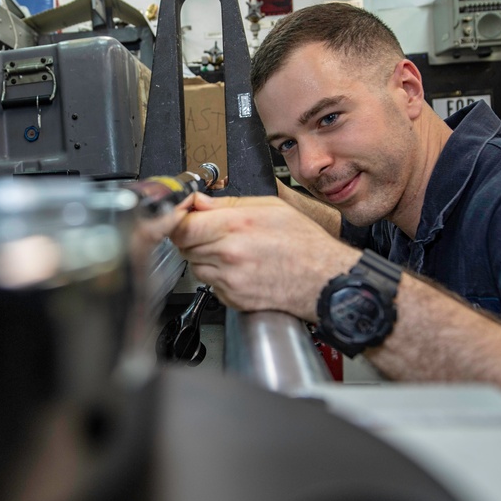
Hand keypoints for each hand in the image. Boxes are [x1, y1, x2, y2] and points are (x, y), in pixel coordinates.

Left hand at [168, 193, 358, 318]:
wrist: (323, 279)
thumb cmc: (304, 243)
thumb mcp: (270, 207)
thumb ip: (228, 203)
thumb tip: (199, 201)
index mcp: (235, 226)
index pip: (181, 226)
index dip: (177, 219)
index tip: (182, 215)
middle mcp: (228, 255)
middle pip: (183, 245)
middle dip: (191, 236)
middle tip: (209, 230)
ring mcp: (229, 280)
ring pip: (195, 265)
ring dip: (203, 256)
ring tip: (231, 249)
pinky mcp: (232, 298)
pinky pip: (210, 283)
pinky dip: (217, 275)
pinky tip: (239, 267)